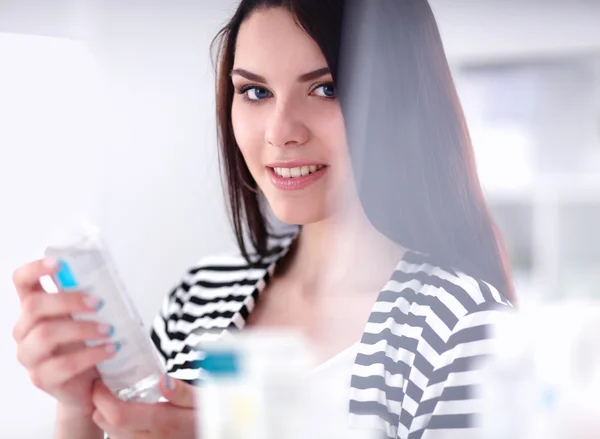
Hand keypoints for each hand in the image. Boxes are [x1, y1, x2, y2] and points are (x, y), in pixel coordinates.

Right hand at [12, 258, 117, 415]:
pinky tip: (109, 349)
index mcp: (35, 308)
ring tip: (108, 330)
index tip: (58, 263)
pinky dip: (91, 355)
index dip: (35, 269)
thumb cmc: (88, 343)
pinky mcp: (42, 378)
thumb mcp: (88, 316)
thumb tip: (108, 276)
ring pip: (45, 334)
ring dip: (81, 329)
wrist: (91, 383)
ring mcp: (30, 355)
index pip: (22, 282)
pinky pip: (62, 365)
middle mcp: (25, 330)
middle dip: (68, 300)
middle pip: (34, 306)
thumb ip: (90, 298)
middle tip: (98, 302)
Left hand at [92, 374, 196, 437]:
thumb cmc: (206, 415)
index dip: (102, 398)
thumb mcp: (201, 399)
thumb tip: (163, 381)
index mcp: (163, 422)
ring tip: (113, 399)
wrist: (210, 432)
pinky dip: (116, 427)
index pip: (119, 415)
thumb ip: (182, 392)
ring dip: (106, 417)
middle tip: (104, 388)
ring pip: (111, 435)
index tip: (101, 383)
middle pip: (109, 426)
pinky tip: (125, 414)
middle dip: (100, 406)